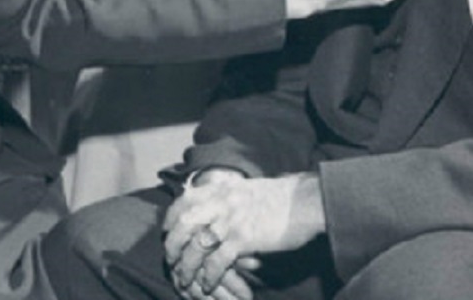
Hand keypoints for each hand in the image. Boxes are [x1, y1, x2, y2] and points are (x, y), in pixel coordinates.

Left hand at [164, 172, 324, 299]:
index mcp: (220, 188)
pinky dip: (209, 275)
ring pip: (196, 246)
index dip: (171, 219)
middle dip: (172, 246)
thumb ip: (225, 196)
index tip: (167, 232)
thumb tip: (210, 206)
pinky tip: (208, 283)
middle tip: (171, 260)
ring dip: (187, 266)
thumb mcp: (244, 189)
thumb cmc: (278, 198)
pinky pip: (217, 262)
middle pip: (182, 225)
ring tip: (185, 279)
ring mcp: (231, 220)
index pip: (183, 201)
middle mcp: (220, 202)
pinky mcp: (243, 239)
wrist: (304, 201)